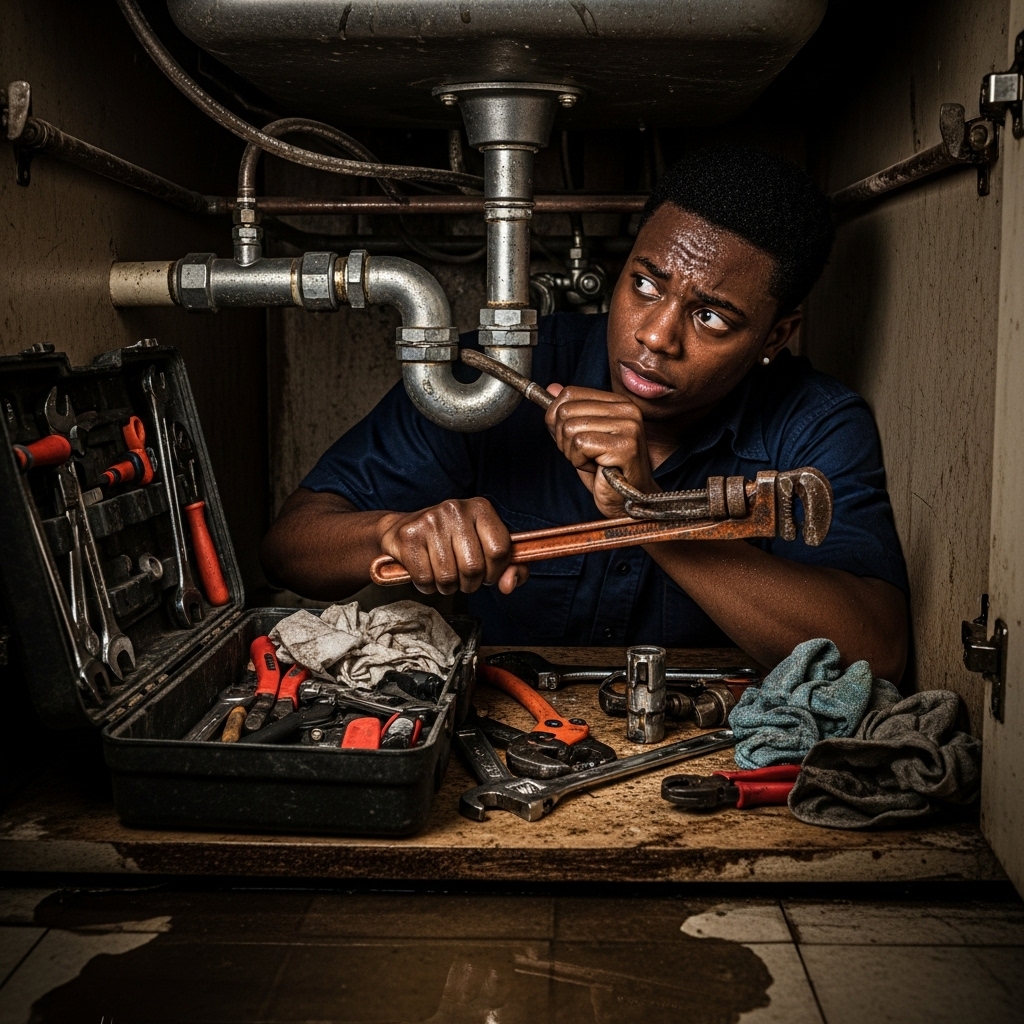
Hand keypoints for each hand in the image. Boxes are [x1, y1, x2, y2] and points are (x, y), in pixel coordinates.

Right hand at [377, 497, 529, 595]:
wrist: (401, 530)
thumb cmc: (450, 542)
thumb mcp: (484, 547)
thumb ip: (508, 567)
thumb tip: (508, 585)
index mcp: (480, 507)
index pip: (500, 550)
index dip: (495, 572)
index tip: (486, 574)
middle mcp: (455, 509)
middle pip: (474, 567)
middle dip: (470, 584)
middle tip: (462, 578)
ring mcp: (430, 521)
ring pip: (449, 577)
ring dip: (448, 587)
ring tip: (444, 575)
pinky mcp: (409, 537)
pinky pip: (425, 579)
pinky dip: (427, 586)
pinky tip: (427, 573)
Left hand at [544, 383, 659, 517]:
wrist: (628, 501)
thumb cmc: (607, 471)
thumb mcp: (581, 437)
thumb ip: (568, 413)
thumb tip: (551, 389)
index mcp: (617, 403)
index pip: (570, 393)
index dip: (556, 418)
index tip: (568, 437)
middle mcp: (626, 409)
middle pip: (566, 411)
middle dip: (564, 439)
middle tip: (584, 454)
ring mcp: (628, 426)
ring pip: (570, 429)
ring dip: (573, 453)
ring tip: (592, 461)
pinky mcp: (625, 446)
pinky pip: (580, 445)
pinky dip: (581, 462)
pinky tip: (598, 468)